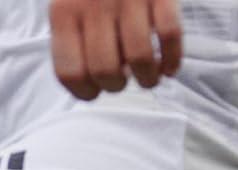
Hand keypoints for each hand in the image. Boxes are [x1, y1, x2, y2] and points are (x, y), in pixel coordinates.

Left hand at [49, 0, 182, 98]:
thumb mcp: (68, 3)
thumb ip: (72, 37)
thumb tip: (89, 79)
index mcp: (64, 14)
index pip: (69, 72)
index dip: (84, 92)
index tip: (95, 92)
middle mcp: (94, 6)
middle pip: (105, 70)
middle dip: (116, 86)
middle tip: (123, 82)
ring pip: (139, 57)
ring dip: (147, 77)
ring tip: (150, 78)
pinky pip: (169, 33)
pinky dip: (172, 57)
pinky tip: (171, 67)